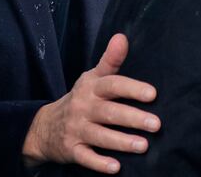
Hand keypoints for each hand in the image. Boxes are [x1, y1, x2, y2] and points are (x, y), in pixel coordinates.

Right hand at [22, 33, 160, 173]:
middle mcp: (83, 108)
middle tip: (156, 124)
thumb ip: (110, 60)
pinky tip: (116, 167)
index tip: (152, 94)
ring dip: (122, 142)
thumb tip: (122, 37)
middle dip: (133, 118)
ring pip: (100, 136)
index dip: (132, 88)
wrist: (45, 126)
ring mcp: (76, 129)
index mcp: (91, 88)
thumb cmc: (80, 99)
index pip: (112, 85)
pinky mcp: (72, 149)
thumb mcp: (92, 77)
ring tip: (144, 146)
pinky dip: (99, 163)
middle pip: (110, 112)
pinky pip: (85, 158)